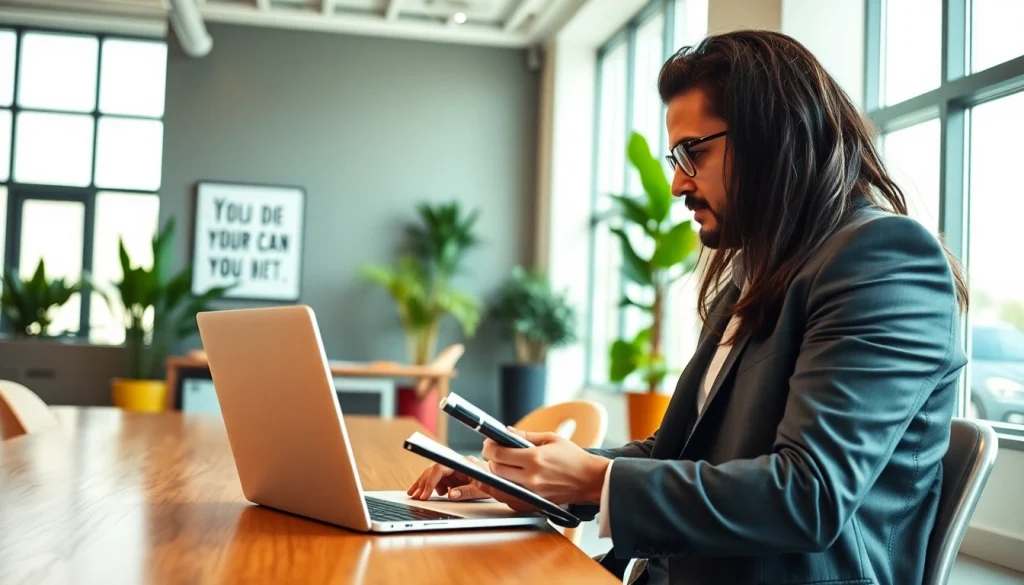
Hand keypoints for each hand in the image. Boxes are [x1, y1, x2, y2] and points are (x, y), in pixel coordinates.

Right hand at [406, 456, 491, 501]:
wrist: (502, 481)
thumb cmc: (494, 481)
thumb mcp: (482, 490)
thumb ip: (466, 492)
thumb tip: (451, 495)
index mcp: (463, 464)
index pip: (441, 468)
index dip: (431, 481)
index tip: (424, 494)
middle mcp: (457, 464)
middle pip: (434, 470)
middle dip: (423, 482)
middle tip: (414, 495)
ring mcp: (455, 470)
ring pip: (435, 474)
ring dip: (425, 484)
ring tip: (416, 495)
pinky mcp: (455, 475)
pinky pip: (440, 480)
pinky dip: (432, 487)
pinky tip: (430, 494)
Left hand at [481, 427, 609, 504]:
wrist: (590, 480)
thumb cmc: (574, 458)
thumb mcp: (551, 438)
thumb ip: (525, 435)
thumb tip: (506, 431)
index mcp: (534, 458)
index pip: (499, 454)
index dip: (489, 447)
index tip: (489, 444)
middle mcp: (530, 478)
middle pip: (495, 470)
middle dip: (491, 460)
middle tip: (495, 453)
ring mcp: (531, 493)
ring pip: (498, 486)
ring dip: (495, 476)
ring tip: (501, 467)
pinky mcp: (533, 504)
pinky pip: (508, 499)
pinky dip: (504, 489)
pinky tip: (509, 480)